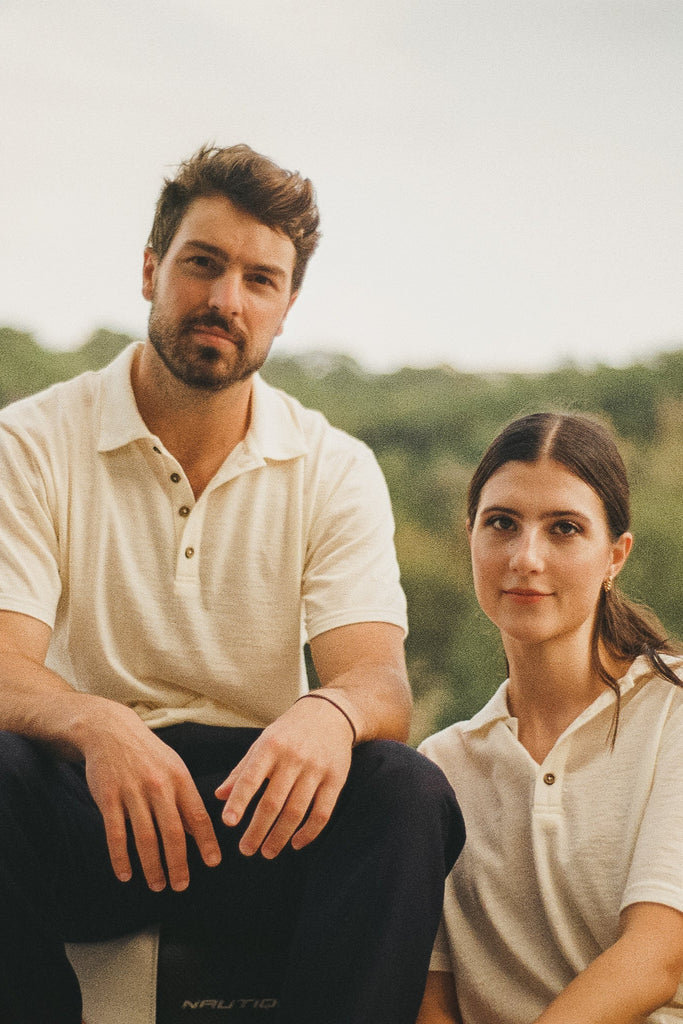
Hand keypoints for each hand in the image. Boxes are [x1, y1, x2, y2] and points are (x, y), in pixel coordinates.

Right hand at [81, 700, 221, 891]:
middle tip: (181, 885)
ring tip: (157, 885)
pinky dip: (121, 858)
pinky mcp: (108, 797)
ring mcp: (132, 792)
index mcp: (179, 778)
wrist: (110, 730)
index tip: (213, 863)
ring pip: (145, 838)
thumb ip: (185, 799)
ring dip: (152, 866)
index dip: (206, 841)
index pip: (197, 815)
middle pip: (172, 832)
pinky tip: (126, 874)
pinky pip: (115, 834)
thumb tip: (199, 832)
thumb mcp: (173, 768)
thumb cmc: (148, 754)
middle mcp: (158, 786)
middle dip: (178, 863)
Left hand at [215, 695, 353, 858]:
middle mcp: (294, 757)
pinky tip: (296, 843)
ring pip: (296, 811)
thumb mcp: (262, 743)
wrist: (330, 714)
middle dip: (257, 830)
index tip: (228, 823)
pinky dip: (309, 833)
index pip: (251, 777)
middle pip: (273, 802)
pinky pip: (322, 813)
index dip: (239, 801)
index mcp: (271, 746)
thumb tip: (219, 796)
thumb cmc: (288, 732)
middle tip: (246, 850)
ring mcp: (316, 768)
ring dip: (280, 837)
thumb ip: (242, 770)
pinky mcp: (336, 779)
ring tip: (267, 852)